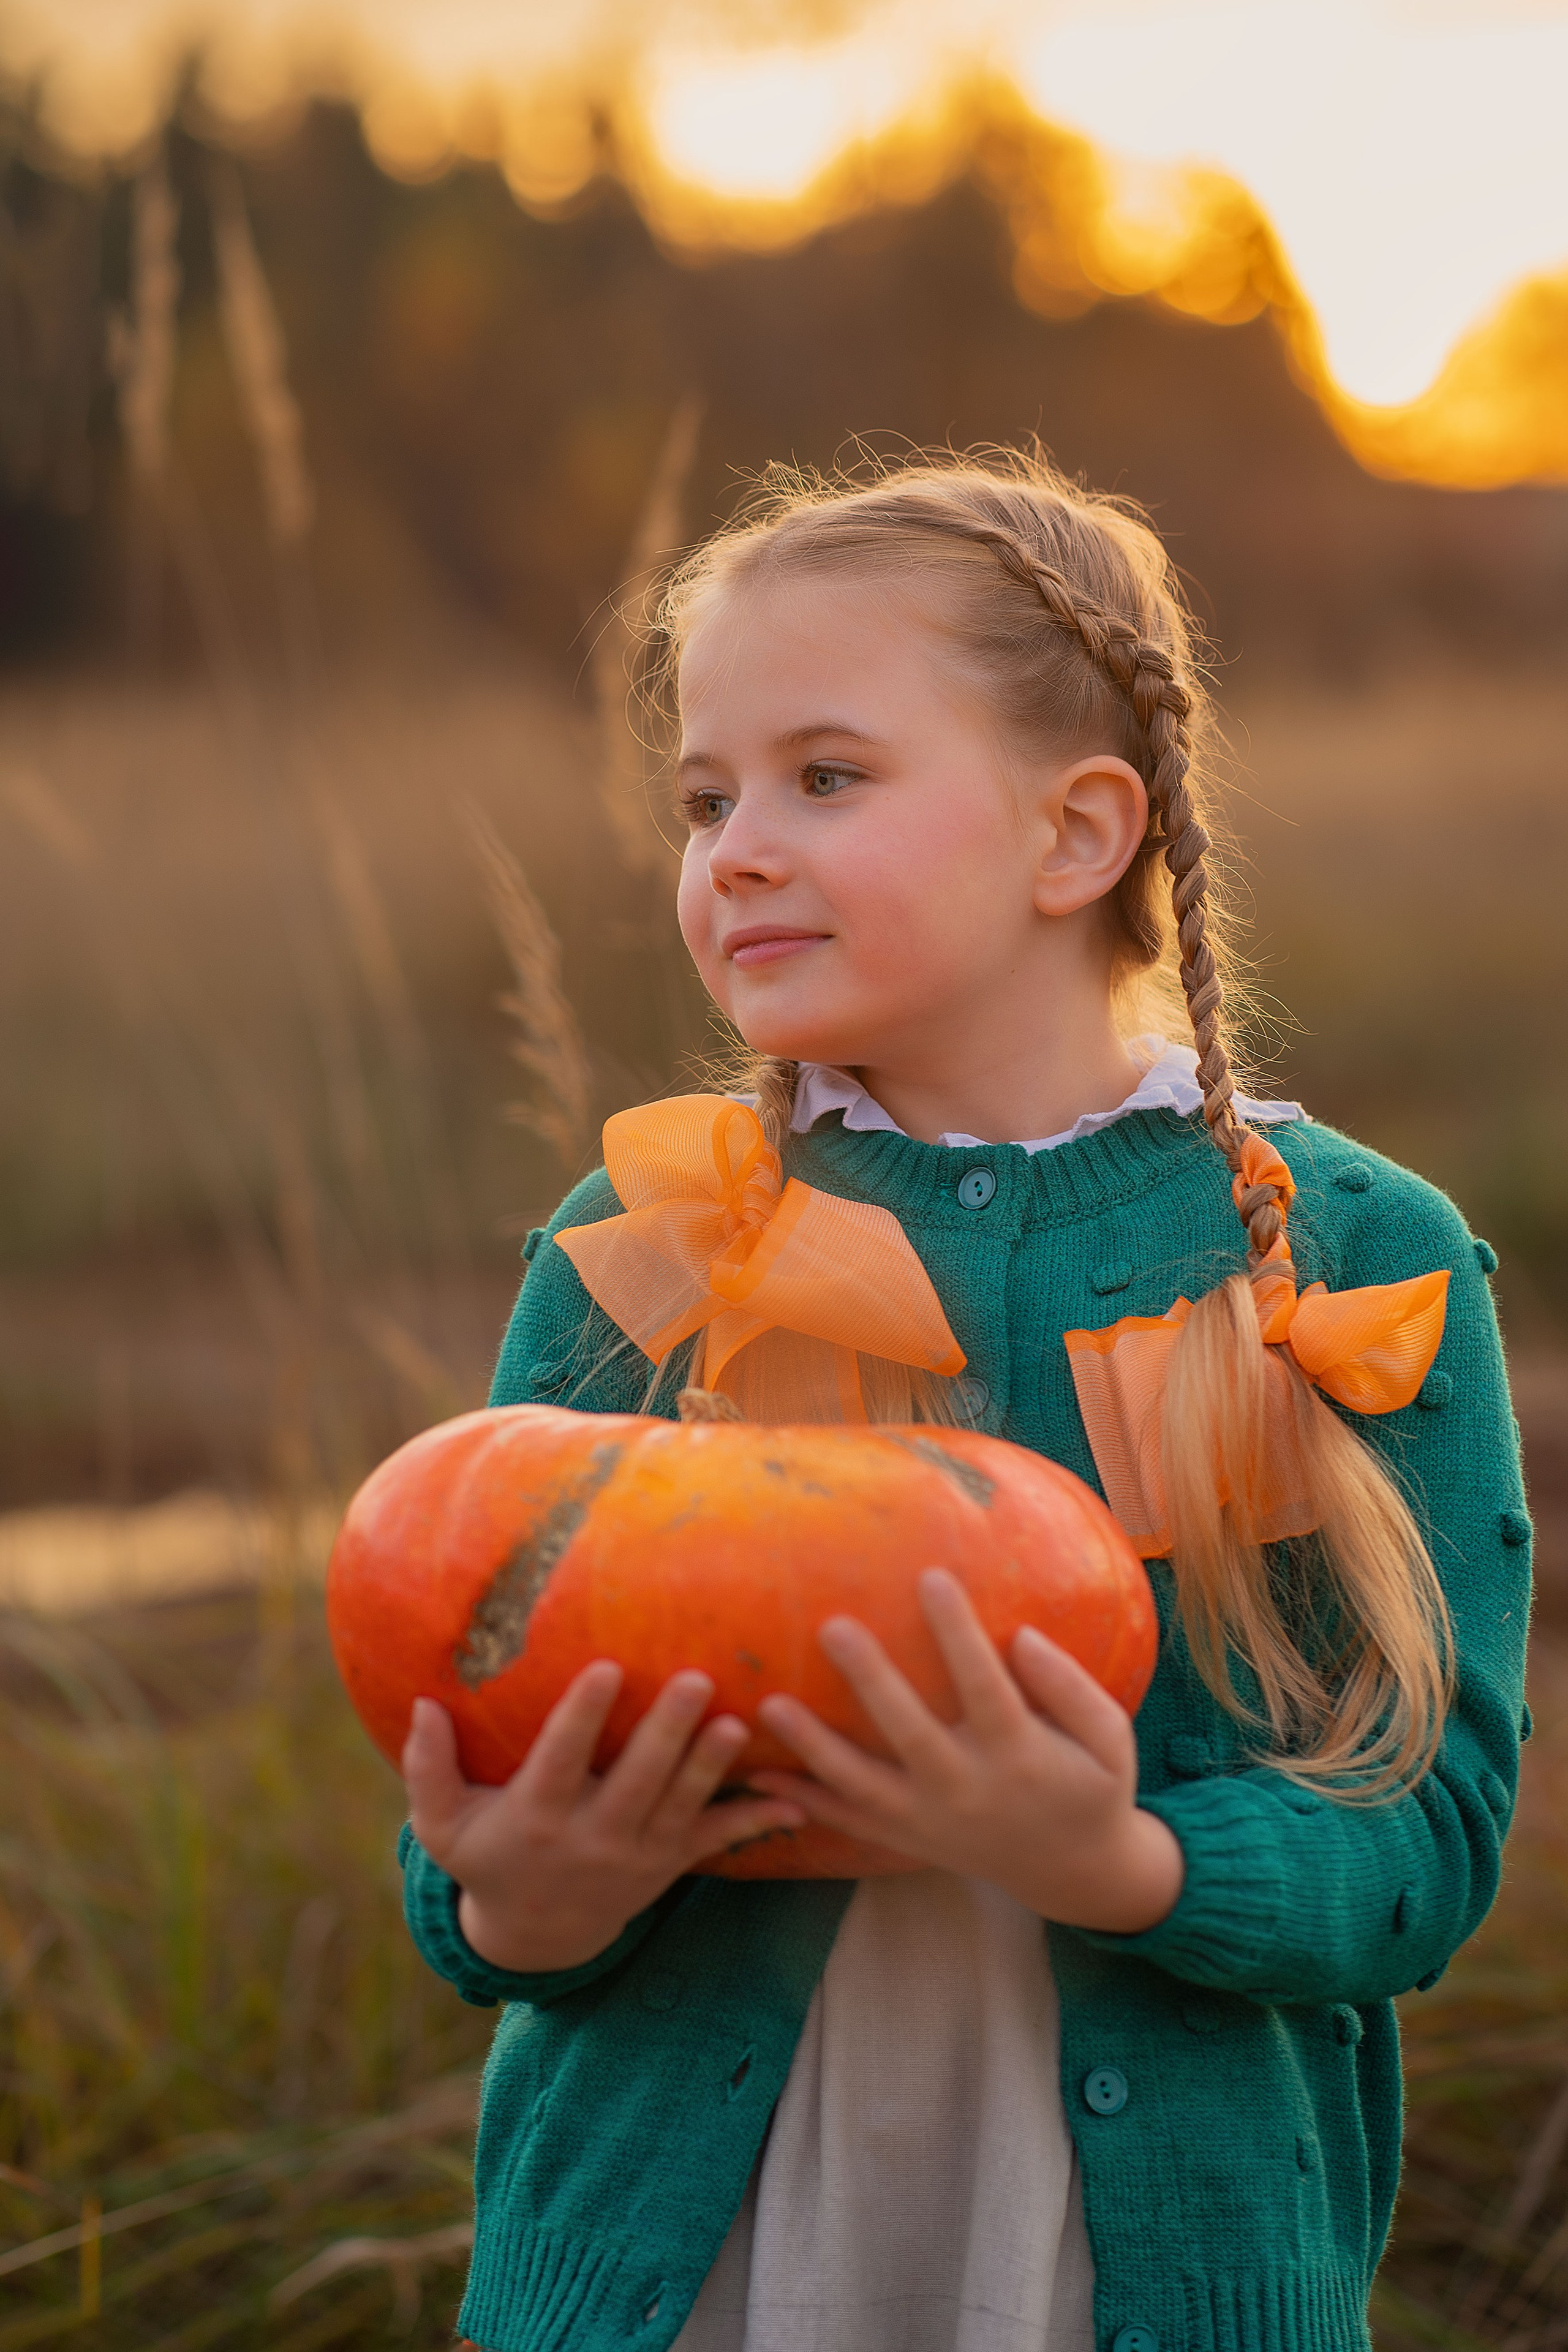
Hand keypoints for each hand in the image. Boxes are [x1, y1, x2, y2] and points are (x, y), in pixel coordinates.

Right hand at [402, 1664, 805, 1972]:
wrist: (539, 1935)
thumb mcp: (444, 1825)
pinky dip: (757, 1820)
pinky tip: (797, 1798)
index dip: (582, 1717)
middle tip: (695, 1677)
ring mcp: (639, 1853)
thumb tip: (422, 1703)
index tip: (604, 1667)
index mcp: (539, 1817)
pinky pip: (718, 1841)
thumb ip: (428, 1767)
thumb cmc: (487, 1858)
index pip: (561, 1761)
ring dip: (712, 1766)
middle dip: (667, 1732)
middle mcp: (594, 1837)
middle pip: (636, 1781)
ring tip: (739, 1724)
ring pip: (682, 1806)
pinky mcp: (672, 1862)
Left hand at [749, 1568, 1183, 1934]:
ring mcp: (930, 1821)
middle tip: (832, 1626)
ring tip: (770, 1707)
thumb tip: (1021, 1636)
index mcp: (1020, 1756)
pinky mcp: (907, 1839)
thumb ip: (1070, 1687)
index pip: (984, 1686)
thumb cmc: (1092, 1785)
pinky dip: (804, 1803)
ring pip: (863, 1786)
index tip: (931, 1575)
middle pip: (910, 1732)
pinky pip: (850, 1822)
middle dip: (870, 1680)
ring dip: (814, 1747)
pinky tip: (759, 1778)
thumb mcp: (1109, 1739)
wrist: (1073, 1871)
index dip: (958, 1632)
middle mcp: (968, 1790)